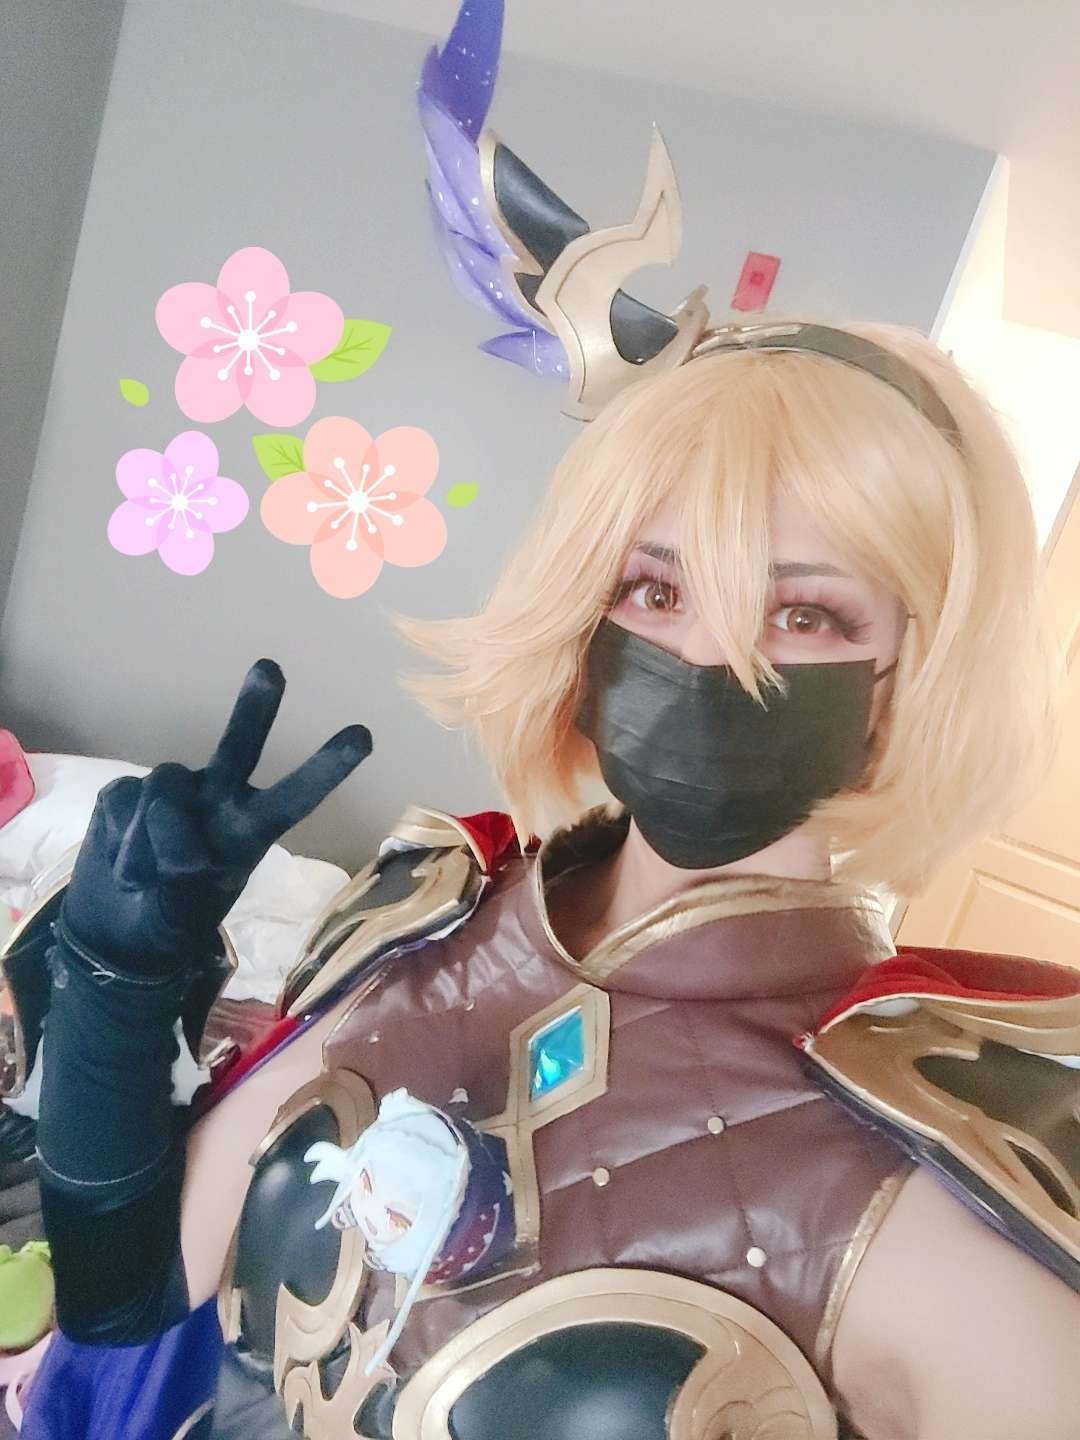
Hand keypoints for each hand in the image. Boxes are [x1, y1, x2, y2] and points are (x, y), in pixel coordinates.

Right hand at [61, 659, 370, 972]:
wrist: (116, 931)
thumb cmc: (170, 921)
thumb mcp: (184, 918)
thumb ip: (184, 886)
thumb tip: (180, 853)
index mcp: (249, 830)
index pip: (294, 797)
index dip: (325, 768)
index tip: (363, 736)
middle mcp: (217, 799)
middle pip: (239, 747)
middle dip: (254, 710)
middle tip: (271, 670)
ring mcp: (172, 793)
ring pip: (166, 788)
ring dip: (151, 840)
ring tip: (142, 881)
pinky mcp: (125, 795)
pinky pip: (123, 804)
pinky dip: (119, 845)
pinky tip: (121, 869)